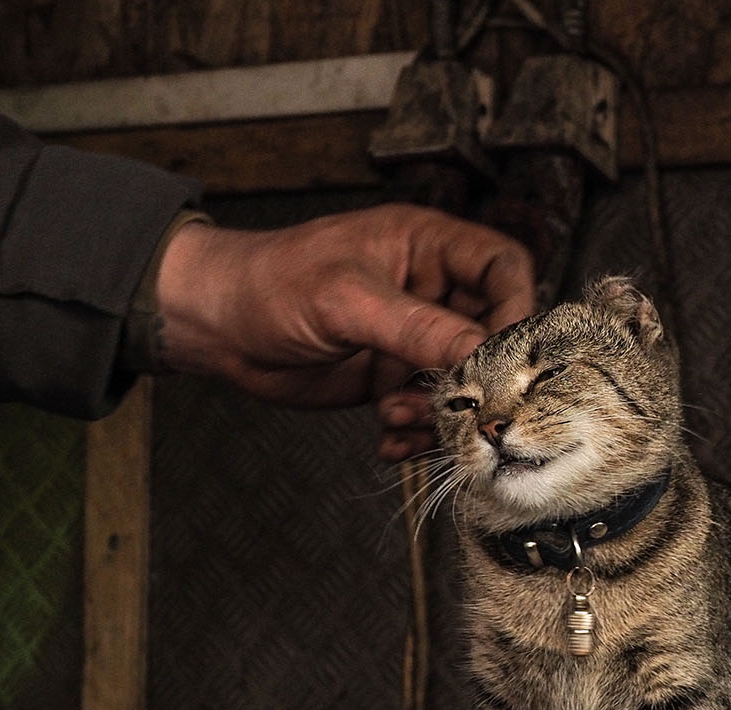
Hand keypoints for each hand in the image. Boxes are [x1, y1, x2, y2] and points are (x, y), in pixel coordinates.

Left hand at [152, 204, 534, 459]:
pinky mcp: (390, 376)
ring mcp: (411, 337)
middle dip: (473, 376)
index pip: (503, 268)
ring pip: (461, 381)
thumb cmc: (270, 283)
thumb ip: (418, 328)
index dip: (515, 309)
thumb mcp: (347, 299)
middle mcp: (428, 290)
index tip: (499, 356)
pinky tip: (387, 441)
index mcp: (426, 247)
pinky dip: (415, 432)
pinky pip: (426, 410)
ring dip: (440, 412)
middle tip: (450, 404)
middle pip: (490, 333)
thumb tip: (480, 355)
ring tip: (397, 418)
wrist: (215, 326)